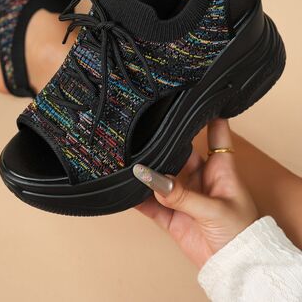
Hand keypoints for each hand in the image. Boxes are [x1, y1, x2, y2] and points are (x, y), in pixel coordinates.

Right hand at [134, 118, 257, 268]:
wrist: (235, 268)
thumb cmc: (241, 233)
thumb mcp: (214, 209)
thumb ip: (181, 194)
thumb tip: (152, 178)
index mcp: (220, 168)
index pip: (215, 132)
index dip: (205, 115)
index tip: (188, 98)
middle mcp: (201, 178)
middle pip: (179, 153)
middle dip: (163, 146)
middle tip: (142, 134)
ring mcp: (186, 196)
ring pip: (162, 178)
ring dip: (147, 173)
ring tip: (129, 161)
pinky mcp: (174, 216)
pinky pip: (152, 204)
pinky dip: (138, 199)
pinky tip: (126, 190)